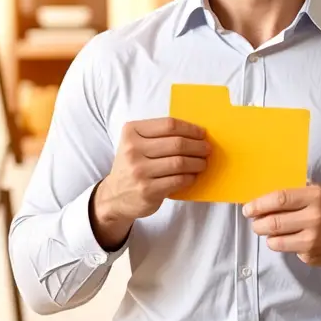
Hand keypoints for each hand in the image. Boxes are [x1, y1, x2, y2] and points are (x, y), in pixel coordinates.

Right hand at [92, 118, 208, 247]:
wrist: (114, 196)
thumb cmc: (133, 165)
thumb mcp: (136, 144)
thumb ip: (158, 136)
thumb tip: (195, 133)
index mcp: (131, 132)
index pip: (168, 125)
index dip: (190, 128)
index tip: (201, 133)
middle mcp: (133, 150)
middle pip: (177, 143)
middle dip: (197, 146)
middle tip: (206, 149)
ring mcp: (139, 171)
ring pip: (179, 162)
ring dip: (197, 162)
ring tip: (202, 163)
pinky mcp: (147, 190)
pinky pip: (178, 180)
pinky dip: (190, 177)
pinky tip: (192, 176)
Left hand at [244, 183, 320, 268]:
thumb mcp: (320, 194)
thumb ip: (296, 192)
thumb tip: (266, 196)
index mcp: (315, 197)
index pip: (280, 198)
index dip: (259, 204)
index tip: (249, 209)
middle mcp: (314, 218)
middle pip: (273, 222)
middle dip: (258, 224)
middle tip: (255, 222)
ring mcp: (312, 240)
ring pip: (275, 241)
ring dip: (268, 236)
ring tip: (270, 232)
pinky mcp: (310, 256)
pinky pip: (287, 250)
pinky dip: (283, 245)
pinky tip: (291, 240)